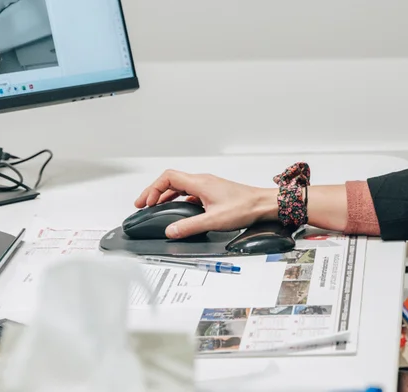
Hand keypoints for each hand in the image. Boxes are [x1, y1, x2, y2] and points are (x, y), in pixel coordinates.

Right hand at [134, 169, 275, 238]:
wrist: (264, 205)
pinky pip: (189, 193)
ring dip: (166, 196)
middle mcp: (202, 181)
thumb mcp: (214, 220)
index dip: (152, 189)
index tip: (145, 202)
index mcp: (200, 182)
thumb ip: (190, 226)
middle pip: (171, 181)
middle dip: (154, 192)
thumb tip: (171, 230)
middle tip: (143, 205)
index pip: (168, 177)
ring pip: (180, 187)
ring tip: (155, 207)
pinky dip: (178, 200)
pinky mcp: (213, 193)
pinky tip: (178, 210)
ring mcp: (208, 186)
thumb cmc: (245, 207)